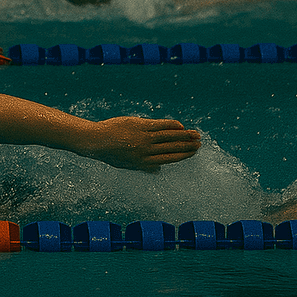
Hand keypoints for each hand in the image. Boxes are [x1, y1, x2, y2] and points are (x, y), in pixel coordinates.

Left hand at [79, 117, 201, 172]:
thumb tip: (158, 171)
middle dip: (187, 146)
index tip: (193, 153)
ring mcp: (144, 138)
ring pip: (169, 137)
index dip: (183, 155)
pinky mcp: (140, 126)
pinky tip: (180, 125)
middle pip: (172, 148)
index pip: (169, 158)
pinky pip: (160, 125)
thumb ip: (143, 167)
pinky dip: (171, 125)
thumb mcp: (126, 165)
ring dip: (184, 135)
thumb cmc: (110, 153)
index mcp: (144, 163)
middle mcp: (147, 151)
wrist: (96, 141)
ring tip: (195, 134)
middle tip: (199, 144)